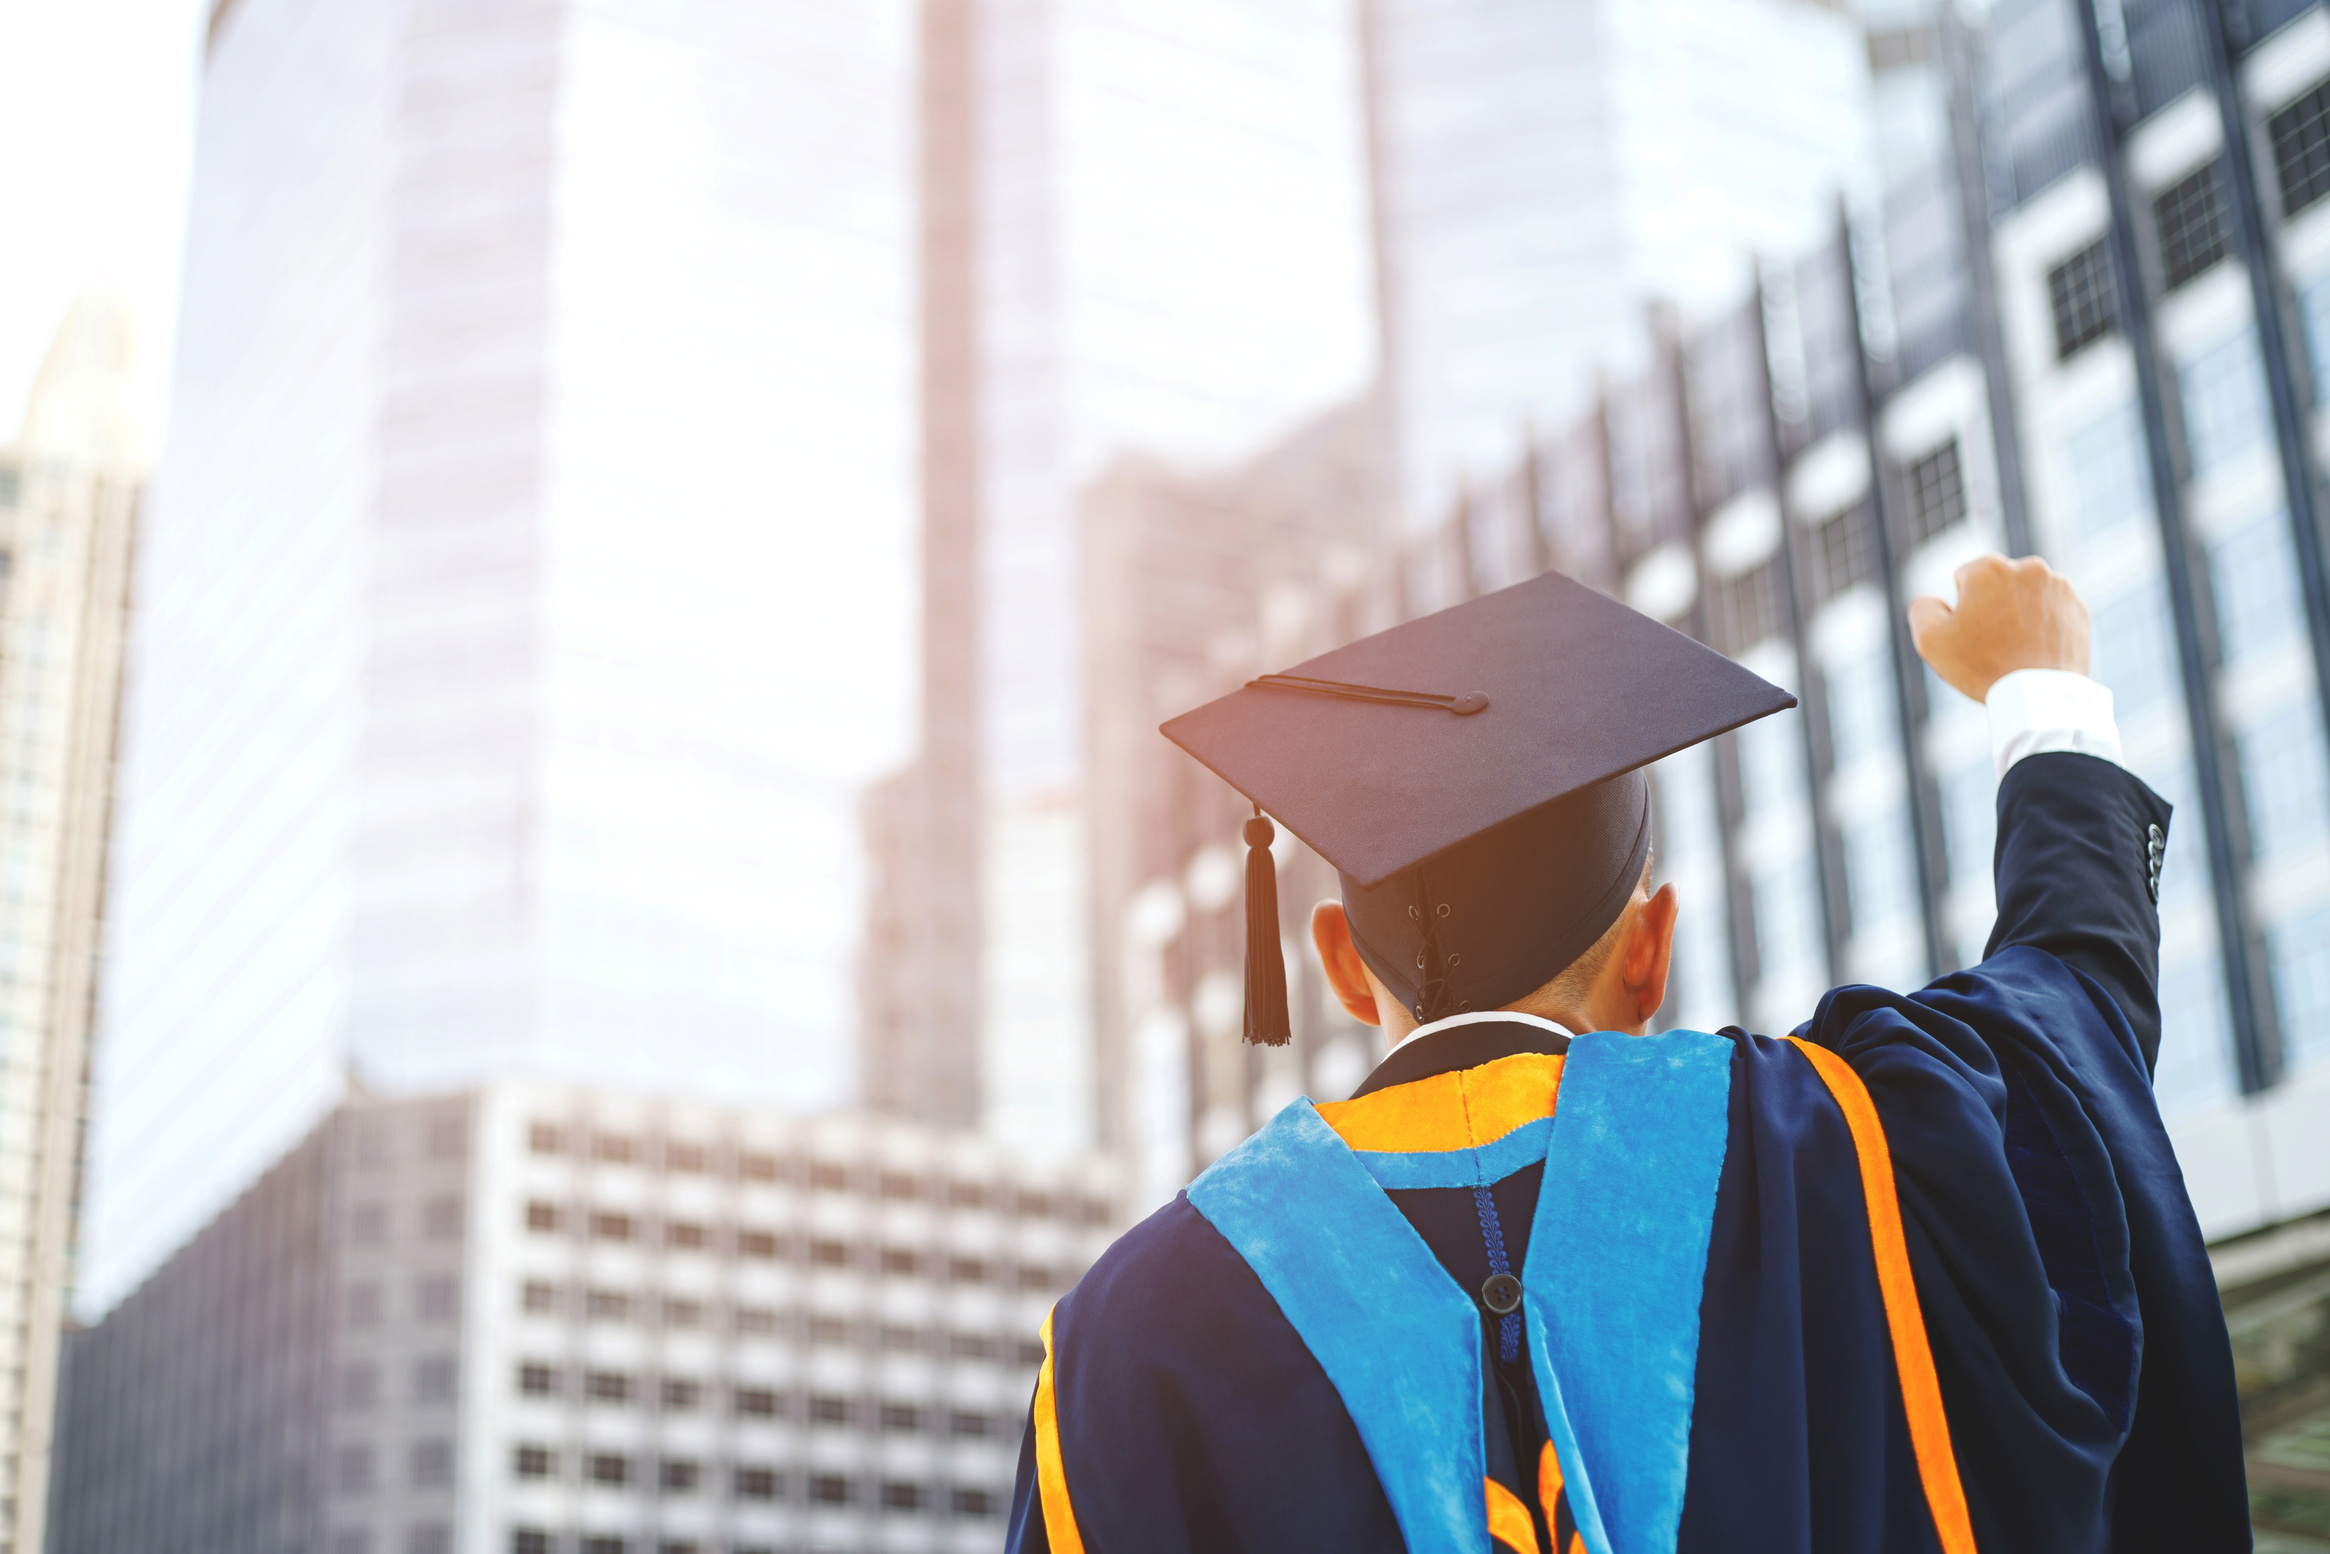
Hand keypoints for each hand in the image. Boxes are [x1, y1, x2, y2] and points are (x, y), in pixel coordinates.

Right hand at [1908, 554, 2089, 702]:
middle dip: (1993, 606)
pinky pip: (2052, 611)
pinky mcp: (2078, 608)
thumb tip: (1933, 600)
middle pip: (1998, 585)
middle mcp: (2028, 567)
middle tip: (1993, 643)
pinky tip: (2036, 650)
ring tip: (2016, 648)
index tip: (1971, 633)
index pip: (1964, 579)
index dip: (1962, 609)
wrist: (2039, 696)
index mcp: (1990, 568)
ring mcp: (2058, 587)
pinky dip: (2043, 626)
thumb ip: (1922, 608)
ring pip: (2026, 596)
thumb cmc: (1981, 667)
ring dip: (2019, 614)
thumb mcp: (1930, 640)